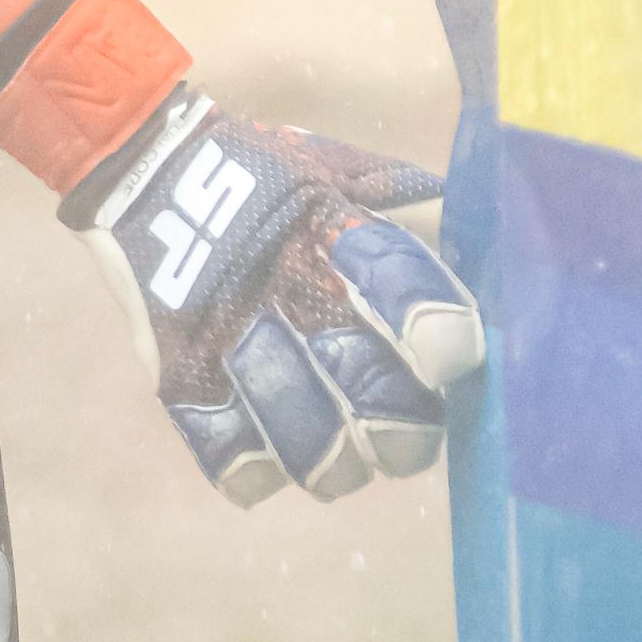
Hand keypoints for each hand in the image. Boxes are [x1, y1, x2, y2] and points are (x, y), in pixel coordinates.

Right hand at [75, 93, 485, 505]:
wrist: (145, 169)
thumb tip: (496, 250)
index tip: (454, 361)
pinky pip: (224, 453)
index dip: (437, 329)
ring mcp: (227, 336)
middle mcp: (283, 286)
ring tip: (348, 461)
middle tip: (408, 433)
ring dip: (339, 465)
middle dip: (404, 429)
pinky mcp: (179, 374)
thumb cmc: (268, 176)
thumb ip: (411, 211)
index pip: (394, 281)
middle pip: (363, 383)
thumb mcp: (341, 172)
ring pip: (304, 437)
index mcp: (331, 227)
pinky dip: (258, 472)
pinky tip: (274, 463)